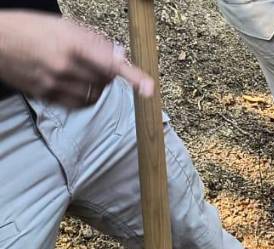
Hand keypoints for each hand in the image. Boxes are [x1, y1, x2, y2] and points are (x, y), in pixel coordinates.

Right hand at [0, 10, 153, 107]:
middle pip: (106, 80)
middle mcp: (64, 66)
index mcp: (71, 44)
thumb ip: (95, 41)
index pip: (111, 63)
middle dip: (109, 73)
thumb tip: (120, 56)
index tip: (148, 88)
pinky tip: (78, 85)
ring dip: (98, 86)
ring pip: (94, 94)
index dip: (132, 76)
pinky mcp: (46, 95)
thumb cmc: (30, 28)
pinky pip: (78, 104)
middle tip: (97, 63)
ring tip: (85, 72)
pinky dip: (85, 97)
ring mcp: (54, 83)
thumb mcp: (65, 26)